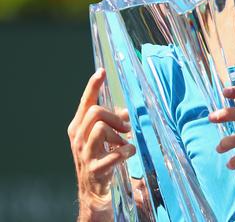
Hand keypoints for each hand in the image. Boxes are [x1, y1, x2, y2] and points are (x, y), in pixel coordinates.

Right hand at [67, 68, 134, 218]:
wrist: (93, 192)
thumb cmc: (100, 160)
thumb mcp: (104, 138)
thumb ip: (113, 122)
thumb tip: (124, 111)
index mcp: (78, 128)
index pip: (85, 102)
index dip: (93, 86)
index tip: (101, 72)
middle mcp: (77, 138)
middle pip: (96, 112)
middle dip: (114, 117)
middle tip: (125, 129)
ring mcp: (84, 154)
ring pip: (100, 128)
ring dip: (119, 135)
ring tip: (123, 143)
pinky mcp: (96, 168)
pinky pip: (115, 152)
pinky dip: (127, 150)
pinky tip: (128, 153)